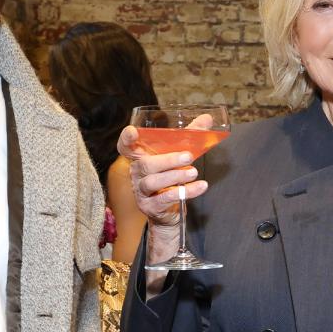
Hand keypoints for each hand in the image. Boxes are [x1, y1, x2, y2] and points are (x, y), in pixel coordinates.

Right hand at [116, 123, 209, 267]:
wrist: (170, 212)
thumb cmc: (172, 178)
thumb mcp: (180, 156)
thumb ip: (190, 136)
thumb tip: (207, 118)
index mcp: (141, 158)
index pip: (125, 147)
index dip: (126, 139)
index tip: (133, 131)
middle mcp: (137, 174)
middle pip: (145, 164)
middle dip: (167, 159)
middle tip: (188, 157)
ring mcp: (142, 192)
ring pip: (153, 182)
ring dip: (175, 176)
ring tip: (194, 173)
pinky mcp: (150, 206)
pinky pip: (165, 199)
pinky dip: (185, 192)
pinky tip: (200, 187)